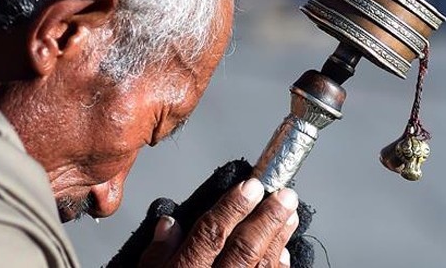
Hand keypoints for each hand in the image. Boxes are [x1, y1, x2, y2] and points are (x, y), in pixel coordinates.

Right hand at [138, 178, 298, 267]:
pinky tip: (284, 251)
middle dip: (266, 218)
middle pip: (243, 249)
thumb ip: (156, 256)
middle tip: (284, 194)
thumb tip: (170, 223)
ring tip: (289, 214)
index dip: (233, 208)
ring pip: (261, 267)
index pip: (210, 235)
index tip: (251, 185)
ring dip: (278, 238)